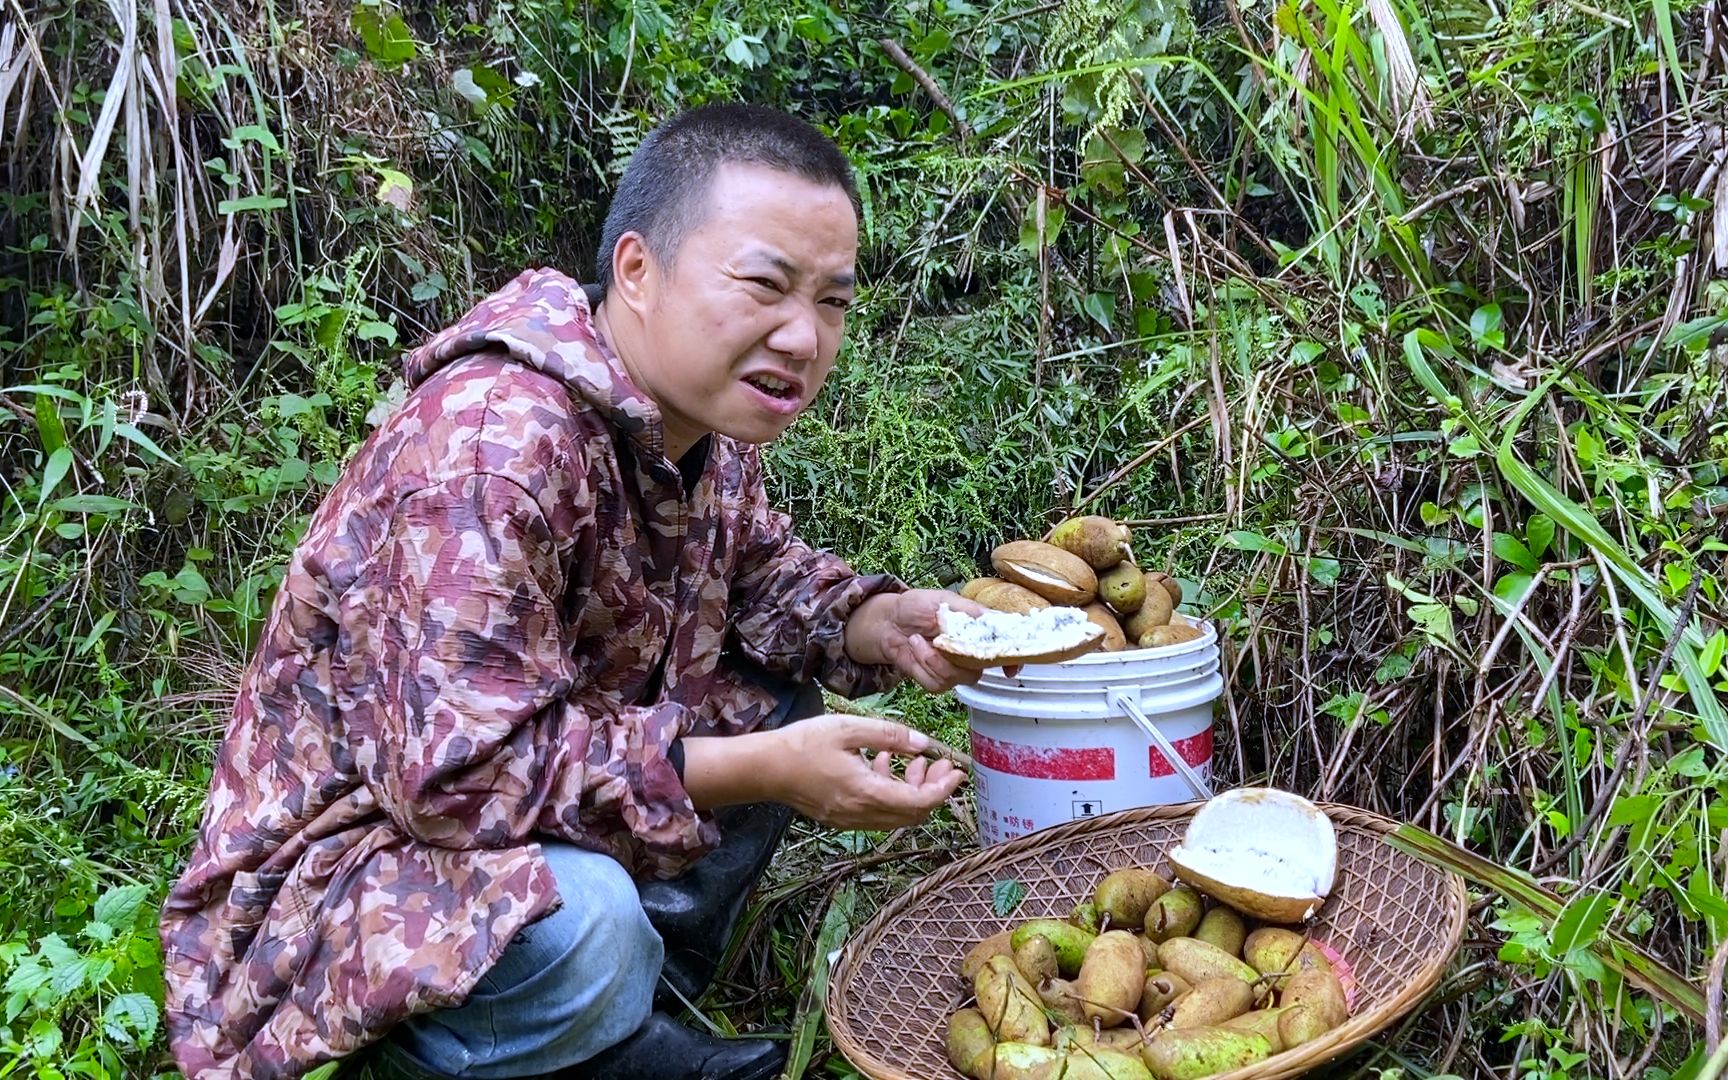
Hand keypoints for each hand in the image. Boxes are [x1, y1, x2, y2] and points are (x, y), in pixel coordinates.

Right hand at [766, 714, 964, 828]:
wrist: (764, 768)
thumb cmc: (802, 745)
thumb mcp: (849, 729)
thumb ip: (890, 735)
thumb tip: (924, 744)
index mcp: (867, 794)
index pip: (920, 803)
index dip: (944, 789)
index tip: (958, 772)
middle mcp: (861, 814)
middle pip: (912, 814)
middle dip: (933, 789)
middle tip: (944, 764)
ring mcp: (850, 819)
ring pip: (896, 814)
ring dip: (912, 789)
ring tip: (916, 759)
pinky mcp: (840, 817)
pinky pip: (877, 811)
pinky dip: (891, 791)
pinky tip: (884, 763)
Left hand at [847, 589, 1010, 691]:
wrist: (887, 622)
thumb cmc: (915, 607)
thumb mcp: (944, 600)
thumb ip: (971, 612)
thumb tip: (995, 621)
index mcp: (978, 630)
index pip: (1003, 646)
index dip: (1011, 659)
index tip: (1010, 669)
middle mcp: (970, 652)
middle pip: (981, 668)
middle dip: (958, 656)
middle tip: (939, 639)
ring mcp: (954, 668)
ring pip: (957, 678)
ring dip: (932, 659)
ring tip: (917, 640)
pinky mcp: (936, 680)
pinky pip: (937, 683)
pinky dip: (922, 666)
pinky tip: (914, 649)